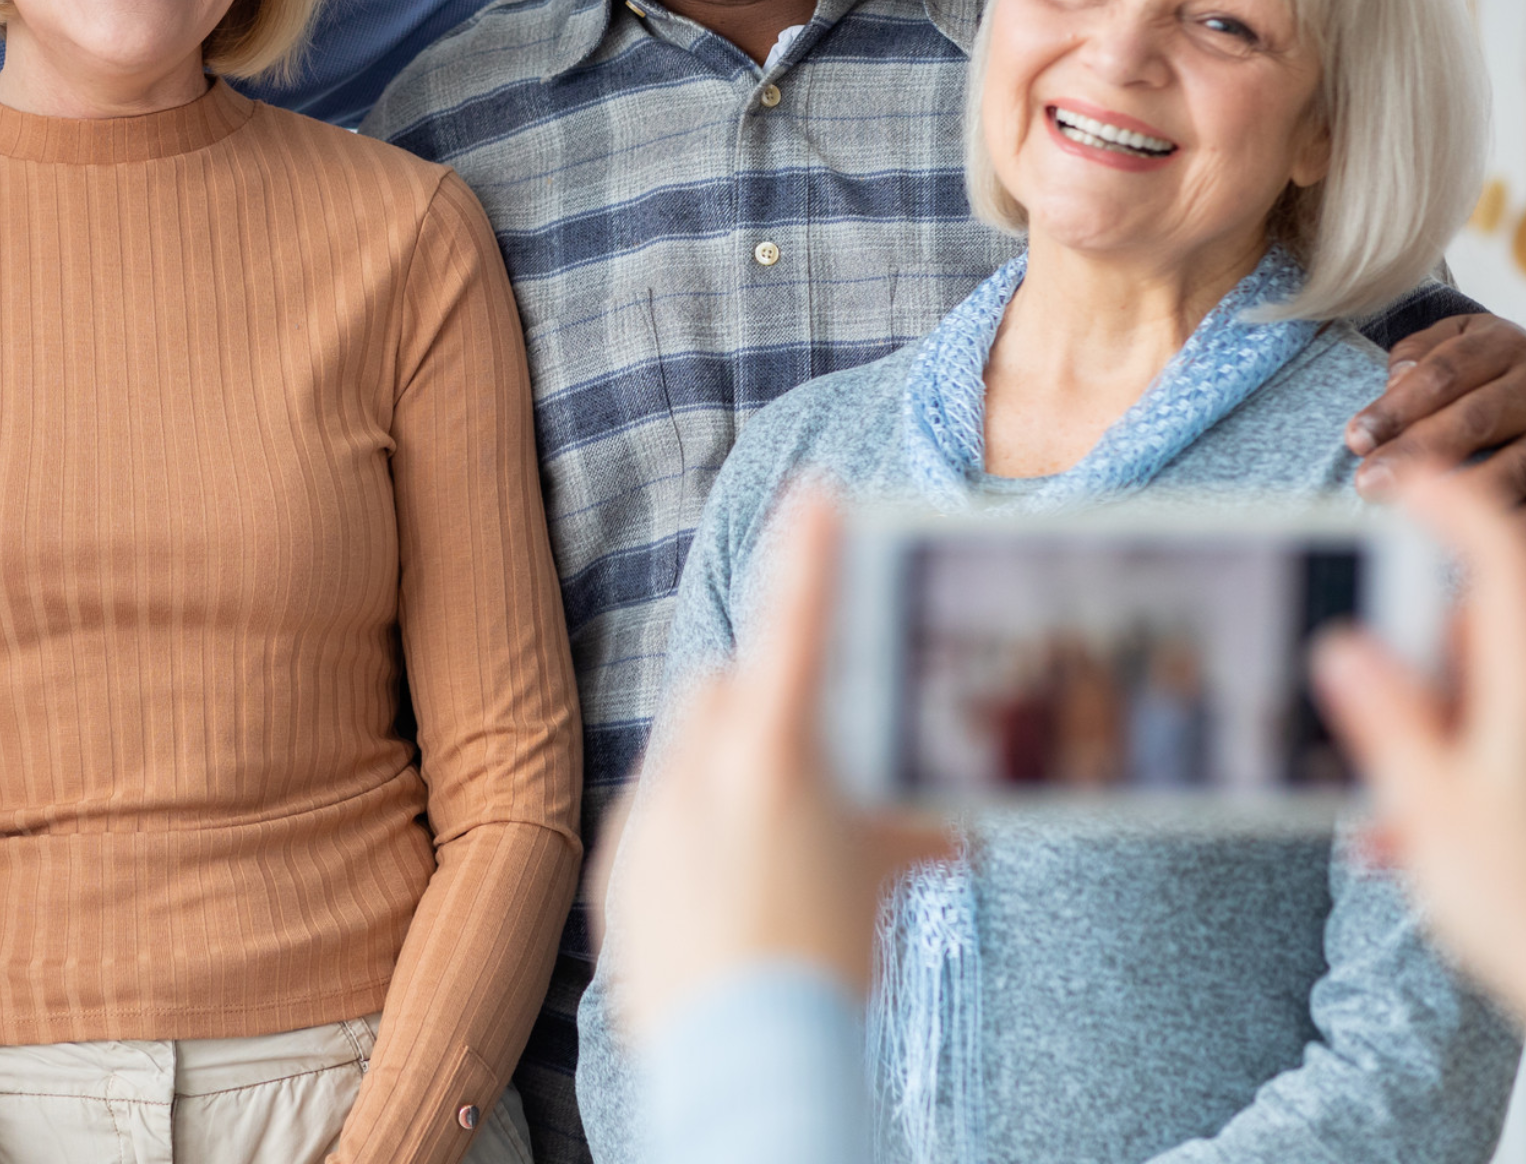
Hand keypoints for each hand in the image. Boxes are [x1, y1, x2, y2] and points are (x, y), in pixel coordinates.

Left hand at [591, 490, 951, 1040]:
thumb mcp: (876, 884)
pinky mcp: (619, 863)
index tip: (819, 495)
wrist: (744, 1065)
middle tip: (805, 749)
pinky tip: (728, 891)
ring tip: (774, 839)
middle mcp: (700, 768)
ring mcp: (650, 813)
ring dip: (727, 774)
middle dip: (762, 704)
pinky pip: (656, 818)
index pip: (797, 630)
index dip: (811, 557)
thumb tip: (941, 827)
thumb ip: (898, 832)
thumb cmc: (830, 967)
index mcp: (773, 757)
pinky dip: (692, 836)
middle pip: (725, 689)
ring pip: (686, 754)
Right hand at [1313, 469, 1525, 1022]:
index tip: (1400, 481)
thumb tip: (1345, 648)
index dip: (1447, 505)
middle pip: (1476, 634)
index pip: (1494, 554)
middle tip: (1350, 715)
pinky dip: (1459, 780)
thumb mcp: (1436, 812)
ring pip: (1485, 702)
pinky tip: (1414, 841)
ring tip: (1386, 819)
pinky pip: (1499, 750)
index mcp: (1524, 674)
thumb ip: (1388, 724)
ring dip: (1426, 741)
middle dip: (1407, 670)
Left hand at [1346, 314, 1525, 501]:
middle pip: (1475, 418)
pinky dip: (1500, 509)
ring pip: (1514, 461)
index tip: (1356, 439)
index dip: (1398, 408)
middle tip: (1370, 482)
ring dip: (1461, 489)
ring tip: (1412, 510)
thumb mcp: (1449, 339)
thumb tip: (1396, 387)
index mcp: (1499, 344)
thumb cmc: (1478, 363)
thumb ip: (1417, 358)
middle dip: (1417, 452)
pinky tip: (1465, 532)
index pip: (1443, 374)